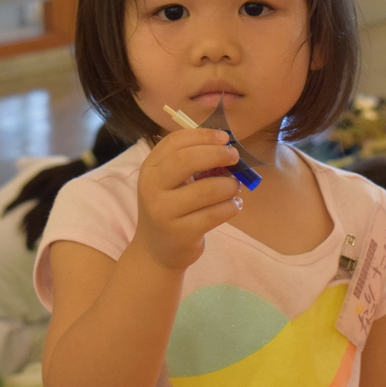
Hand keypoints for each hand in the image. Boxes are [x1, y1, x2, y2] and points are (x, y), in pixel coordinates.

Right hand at [133, 128, 241, 269]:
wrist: (156, 251)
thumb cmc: (169, 208)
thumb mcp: (168, 182)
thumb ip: (189, 161)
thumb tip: (224, 144)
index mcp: (150, 169)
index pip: (175, 142)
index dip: (203, 135)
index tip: (224, 138)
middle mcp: (152, 188)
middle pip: (187, 160)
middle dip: (217, 154)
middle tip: (235, 157)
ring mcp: (165, 212)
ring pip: (207, 189)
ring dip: (230, 185)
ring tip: (235, 187)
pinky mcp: (181, 233)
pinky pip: (216, 214)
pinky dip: (232, 206)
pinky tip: (234, 205)